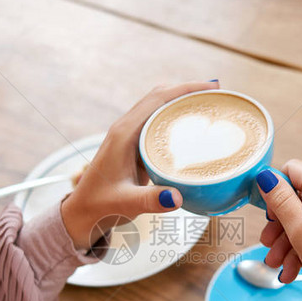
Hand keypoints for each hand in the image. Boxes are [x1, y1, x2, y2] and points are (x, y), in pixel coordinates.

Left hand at [61, 80, 219, 248]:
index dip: (185, 89)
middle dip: (188, 91)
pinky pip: (157, 123)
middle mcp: (126, 129)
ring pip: (158, 107)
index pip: (157, 99)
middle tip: (218, 96)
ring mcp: (129, 136)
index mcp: (124, 134)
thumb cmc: (101, 206)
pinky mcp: (134, 146)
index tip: (212, 87)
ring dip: (182, 102)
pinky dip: (176, 118)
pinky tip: (193, 128)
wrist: (82, 212)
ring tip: (210, 107)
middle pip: (160, 96)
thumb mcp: (126, 204)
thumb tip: (178, 197)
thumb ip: (150, 201)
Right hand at [257, 161, 301, 288]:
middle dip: (280, 226)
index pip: (292, 170)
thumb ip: (282, 201)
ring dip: (290, 243)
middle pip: (299, 200)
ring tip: (280, 267)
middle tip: (269, 249)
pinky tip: (296, 270)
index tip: (267, 216)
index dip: (274, 191)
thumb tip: (266, 175)